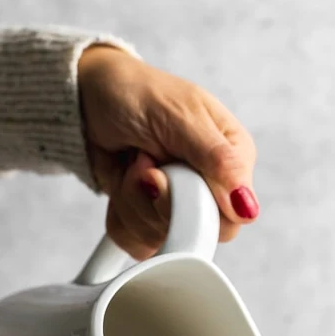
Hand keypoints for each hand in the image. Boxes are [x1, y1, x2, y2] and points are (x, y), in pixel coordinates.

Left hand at [78, 45, 258, 258]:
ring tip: (132, 165)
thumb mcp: (180, 115)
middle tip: (144, 166)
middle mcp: (210, 185)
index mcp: (232, 159)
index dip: (193, 208)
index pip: (231, 218)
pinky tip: (121, 181)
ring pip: (162, 238)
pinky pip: (138, 242)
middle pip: (196, 234)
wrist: (87, 97)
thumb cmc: (136, 93)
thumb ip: (219, 160)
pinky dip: (120, 214)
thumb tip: (247, 208)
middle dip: (156, 202)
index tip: (161, 177)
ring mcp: (178, 203)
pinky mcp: (149, 216)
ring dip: (133, 201)